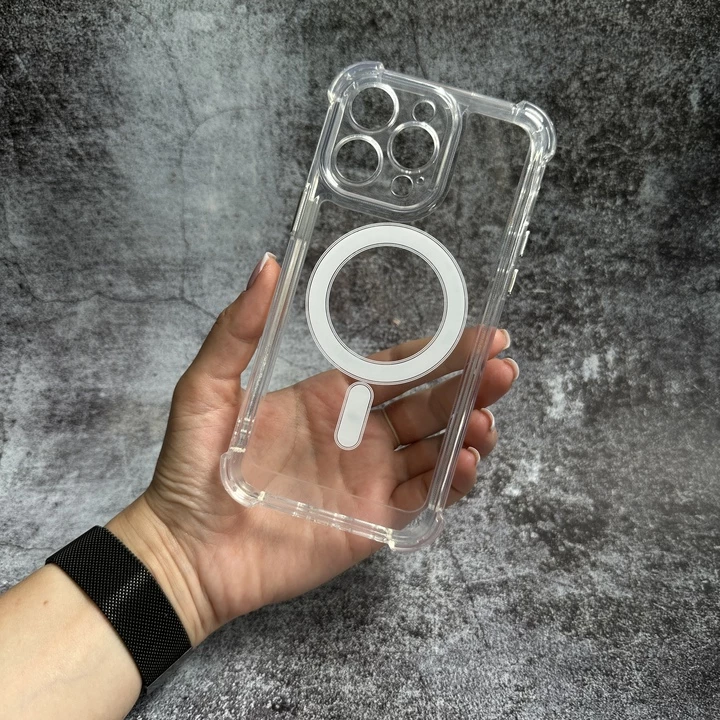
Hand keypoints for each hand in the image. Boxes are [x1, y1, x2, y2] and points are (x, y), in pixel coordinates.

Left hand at [108, 253, 517, 644]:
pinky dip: (451, 483)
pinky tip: (465, 462)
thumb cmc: (195, 466)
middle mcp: (359, 435)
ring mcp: (369, 479)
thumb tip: (267, 264)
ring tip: (486, 418)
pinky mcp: (373, 523)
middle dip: (469, 385)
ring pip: (436, 450)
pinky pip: (423, 500)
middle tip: (503, 371)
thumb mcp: (209, 387)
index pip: (399, 368)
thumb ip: (238, 329)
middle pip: (429, 405)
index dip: (440, 351)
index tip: (481, 335)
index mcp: (331, 398)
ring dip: (468, 431)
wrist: (189, 550)